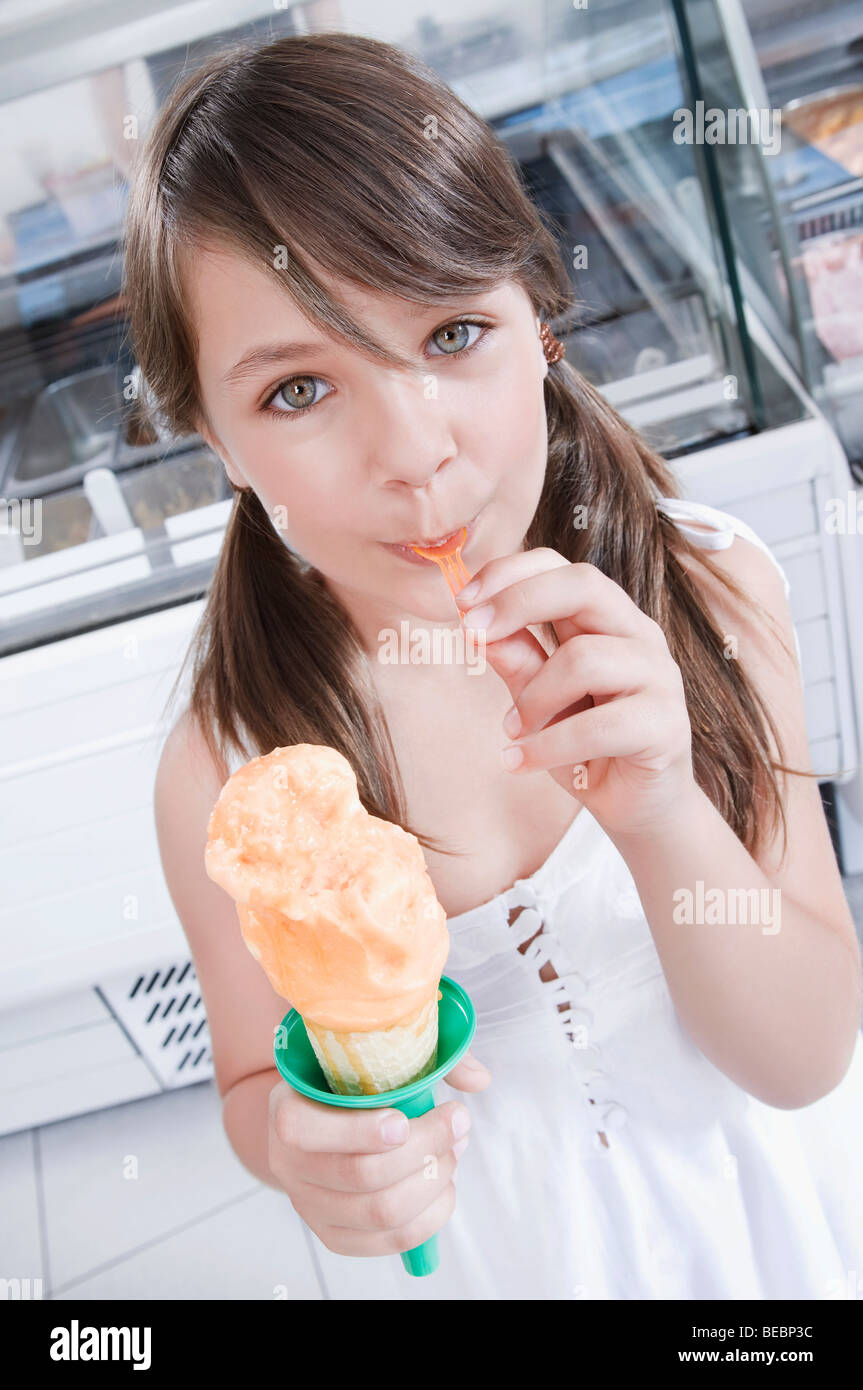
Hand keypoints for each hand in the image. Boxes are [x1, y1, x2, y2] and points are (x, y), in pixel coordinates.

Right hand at [267, 1051, 490, 1256]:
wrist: (318, 1121)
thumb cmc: (349, 1082)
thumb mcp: (370, 1056)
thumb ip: (424, 1057)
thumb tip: (479, 1079)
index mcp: (286, 1112)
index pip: (304, 1129)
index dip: (359, 1130)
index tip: (404, 1120)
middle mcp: (289, 1165)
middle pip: (361, 1175)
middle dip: (425, 1149)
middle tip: (456, 1122)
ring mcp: (310, 1206)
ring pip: (381, 1212)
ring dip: (433, 1181)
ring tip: (454, 1151)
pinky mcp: (335, 1235)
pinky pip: (390, 1241)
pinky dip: (431, 1215)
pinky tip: (444, 1186)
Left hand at [455, 548, 697, 840]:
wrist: (636, 807)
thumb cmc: (587, 747)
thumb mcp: (539, 701)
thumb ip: (518, 661)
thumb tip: (477, 627)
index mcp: (608, 620)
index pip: (563, 568)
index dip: (510, 575)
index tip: (463, 603)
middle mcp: (638, 636)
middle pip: (584, 586)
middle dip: (518, 603)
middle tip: (472, 635)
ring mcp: (658, 677)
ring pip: (585, 658)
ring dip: (533, 697)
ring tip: (512, 731)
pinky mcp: (665, 725)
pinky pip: (599, 726)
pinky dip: (547, 746)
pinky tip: (519, 761)